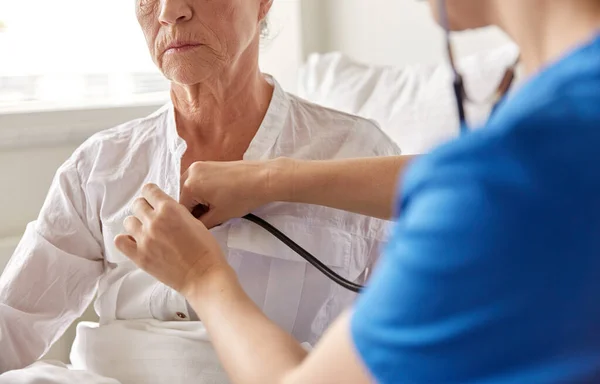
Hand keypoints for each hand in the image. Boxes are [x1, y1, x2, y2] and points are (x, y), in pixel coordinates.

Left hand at [114, 184, 229, 295]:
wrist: (203, 274)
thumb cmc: (205, 249)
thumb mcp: (195, 221)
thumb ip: (176, 212)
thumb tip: (164, 211)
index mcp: (170, 209)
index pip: (149, 190)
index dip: (152, 194)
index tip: (153, 199)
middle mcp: (154, 220)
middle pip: (137, 204)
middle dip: (144, 208)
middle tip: (152, 217)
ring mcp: (144, 238)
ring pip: (128, 221)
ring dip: (137, 224)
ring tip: (146, 232)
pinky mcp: (139, 256)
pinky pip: (120, 241)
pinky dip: (125, 240)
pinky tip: (135, 242)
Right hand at [180, 158, 291, 228]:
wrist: (262, 179)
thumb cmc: (242, 197)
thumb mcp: (219, 216)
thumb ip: (201, 223)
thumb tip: (195, 226)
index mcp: (189, 185)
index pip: (182, 209)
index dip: (192, 220)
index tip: (203, 225)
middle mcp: (190, 171)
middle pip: (185, 196)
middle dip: (195, 208)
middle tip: (211, 216)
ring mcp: (200, 165)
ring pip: (192, 188)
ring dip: (200, 199)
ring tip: (216, 207)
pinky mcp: (209, 163)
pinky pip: (200, 180)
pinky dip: (205, 190)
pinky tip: (219, 197)